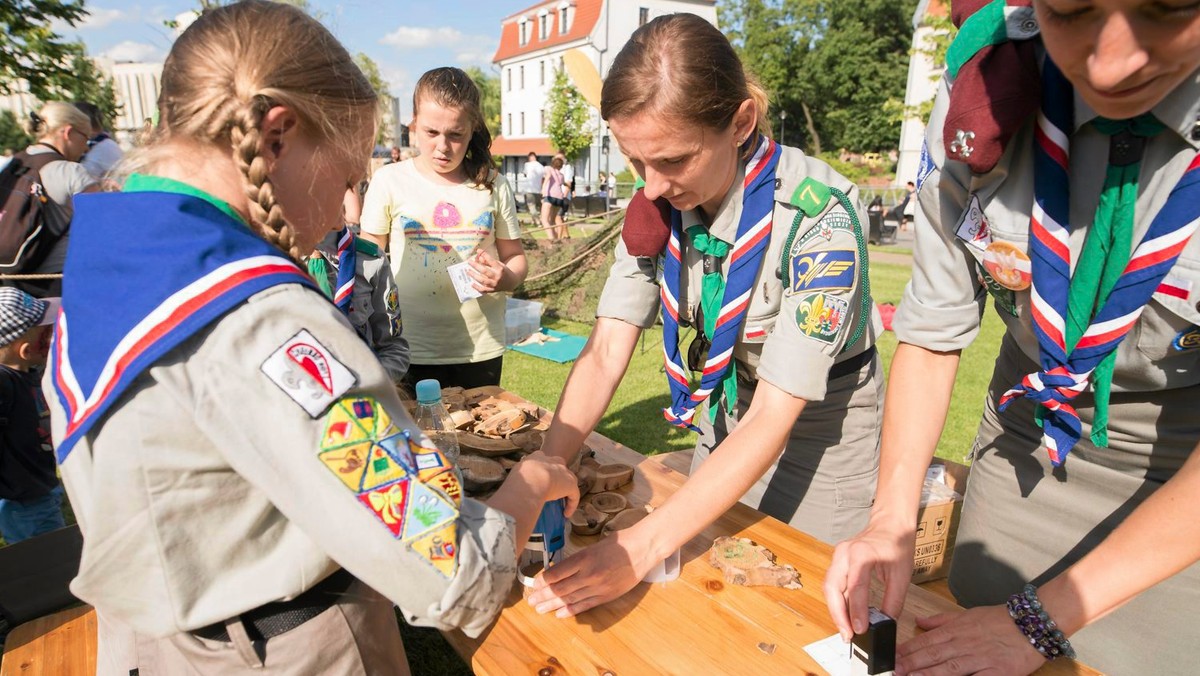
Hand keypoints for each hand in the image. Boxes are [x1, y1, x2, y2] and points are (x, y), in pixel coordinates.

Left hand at [467, 249, 505, 292]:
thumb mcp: (498, 264)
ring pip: (483, 280)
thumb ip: (488, 261)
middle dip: (476, 266)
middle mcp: (497, 276)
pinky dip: (477, 287)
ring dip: (474, 276)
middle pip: (484, 271)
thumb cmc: (502, 271)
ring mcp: (495, 284)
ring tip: (468, 271)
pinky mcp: (492, 290)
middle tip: (469, 262)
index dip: (485, 255)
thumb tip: (479, 257)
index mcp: (500, 269)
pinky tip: (472, 284)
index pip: (491, 261)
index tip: (478, 250)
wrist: (511, 282)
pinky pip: (483, 290)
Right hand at [512, 451, 578, 515]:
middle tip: (552, 488)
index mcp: (537, 456)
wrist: (532, 480)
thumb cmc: (519, 478)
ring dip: (565, 489)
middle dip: (557, 473)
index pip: (541, 458)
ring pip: (568, 479)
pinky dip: (571, 504)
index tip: (538, 477)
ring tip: (561, 501)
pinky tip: (566, 514)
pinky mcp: (571, 484)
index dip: (542, 467)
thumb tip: (509, 491)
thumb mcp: (515, 474)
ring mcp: (563, 471)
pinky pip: (574, 495)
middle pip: (558, 464)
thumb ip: (517, 478)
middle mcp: (552, 461)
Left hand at [526, 526, 656, 616]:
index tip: (534, 584)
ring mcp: (598, 587)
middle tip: (531, 601)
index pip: (557, 573)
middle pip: (560, 588)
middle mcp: (589, 574)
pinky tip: (559, 614)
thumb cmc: (618, 543)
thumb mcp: (592, 546)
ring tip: (540, 609)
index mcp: (584, 558)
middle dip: (543, 595)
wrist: (642, 550)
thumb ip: (577, 560)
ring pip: (570, 598)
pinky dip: (571, 610)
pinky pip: (585, 605)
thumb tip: (558, 571)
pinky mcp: (606, 596)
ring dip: (552, 605)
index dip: (543, 580)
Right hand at [823, 519, 915, 639]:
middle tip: (847, 635)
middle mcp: (844, 553)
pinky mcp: (838, 562)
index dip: (856, 610)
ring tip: (846, 629)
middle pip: (831, 587)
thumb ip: (894, 600)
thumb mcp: (902, 575)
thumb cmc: (897, 545)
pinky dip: (838, 602)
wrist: (890, 524)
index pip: (855, 586)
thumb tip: (885, 623)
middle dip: (837, 614)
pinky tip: (846, 616)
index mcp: (862, 554)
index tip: (861, 629)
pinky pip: (833, 585)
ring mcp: (838, 556)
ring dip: (835, 610)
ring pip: (828, 587)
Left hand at [895, 605, 1044, 675]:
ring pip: (950, 668)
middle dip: (911, 664)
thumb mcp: (967, 614)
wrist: (1032, 623)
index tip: (891, 658)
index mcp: (956, 630)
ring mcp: (980, 658)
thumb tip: (919, 622)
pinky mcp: (997, 672)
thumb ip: (941, 620)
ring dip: (929, 674)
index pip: (926, 641)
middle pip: (934, 655)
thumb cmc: (999, 620)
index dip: (907, 650)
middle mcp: (965, 644)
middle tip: (893, 671)